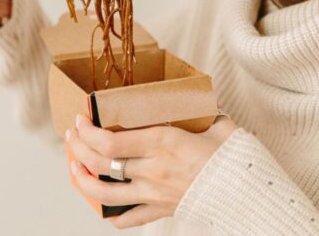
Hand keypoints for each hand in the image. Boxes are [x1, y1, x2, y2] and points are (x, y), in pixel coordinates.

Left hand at [65, 113, 238, 228]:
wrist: (247, 193)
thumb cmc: (233, 157)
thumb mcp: (218, 124)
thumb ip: (201, 112)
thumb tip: (197, 98)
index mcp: (163, 144)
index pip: (110, 142)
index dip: (87, 132)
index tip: (80, 120)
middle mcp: (152, 170)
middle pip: (101, 164)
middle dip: (78, 147)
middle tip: (72, 136)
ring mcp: (153, 194)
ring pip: (105, 193)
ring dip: (82, 179)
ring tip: (73, 166)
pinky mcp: (160, 210)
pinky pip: (127, 219)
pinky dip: (110, 214)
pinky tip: (100, 203)